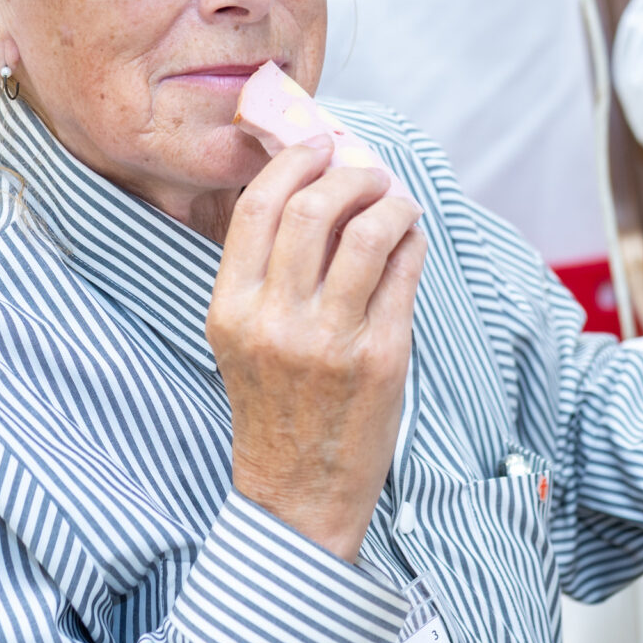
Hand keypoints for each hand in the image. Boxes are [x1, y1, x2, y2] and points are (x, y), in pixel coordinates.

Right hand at [207, 139, 426, 562]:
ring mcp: (332, 339)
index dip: (292, 163)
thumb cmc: (273, 407)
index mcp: (231, 310)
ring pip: (369, 233)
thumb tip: (309, 188)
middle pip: (313, 208)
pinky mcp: (382, 356)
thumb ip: (264, 270)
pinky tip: (410, 235)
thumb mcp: (241, 337)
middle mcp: (277, 321)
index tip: (317, 148)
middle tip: (364, 171)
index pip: (256, 208)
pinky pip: (404, 272)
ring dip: (389, 200)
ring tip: (394, 200)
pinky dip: (412, 239)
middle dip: (347, 173)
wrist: (297, 494)